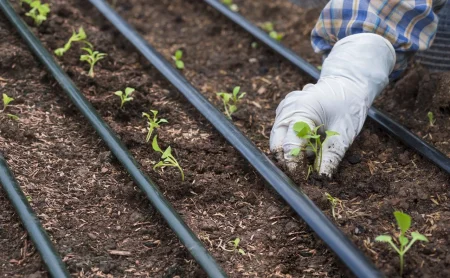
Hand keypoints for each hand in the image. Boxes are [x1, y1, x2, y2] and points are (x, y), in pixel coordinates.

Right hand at [270, 33, 394, 176]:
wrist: (348, 83)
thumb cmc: (348, 105)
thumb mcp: (344, 133)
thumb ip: (331, 155)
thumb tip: (321, 176)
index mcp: (301, 110)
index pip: (289, 144)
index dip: (294, 163)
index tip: (302, 177)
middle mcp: (287, 108)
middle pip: (277, 142)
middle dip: (288, 158)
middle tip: (304, 169)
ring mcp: (283, 107)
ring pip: (279, 138)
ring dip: (292, 148)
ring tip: (314, 146)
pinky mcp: (284, 109)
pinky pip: (283, 131)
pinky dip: (294, 139)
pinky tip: (310, 135)